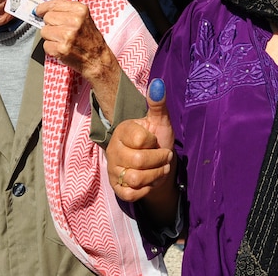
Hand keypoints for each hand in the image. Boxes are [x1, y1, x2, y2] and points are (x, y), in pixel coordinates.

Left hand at [34, 0, 120, 83]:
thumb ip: (66, 12)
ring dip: (50, 37)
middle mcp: (75, 21)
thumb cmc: (90, 40)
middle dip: (50, 24)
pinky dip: (51, 48)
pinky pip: (45, 45)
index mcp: (80, 11)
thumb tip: (44, 10)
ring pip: (44, 31)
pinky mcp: (61, 48)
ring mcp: (67, 35)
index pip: (55, 4)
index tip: (39, 10)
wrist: (97, 59)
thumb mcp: (84, 19)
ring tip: (63, 40)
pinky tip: (62, 48)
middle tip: (60, 31)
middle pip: (47, 17)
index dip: (44, 7)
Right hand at [107, 79, 177, 223]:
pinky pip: (132, 194)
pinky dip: (146, 189)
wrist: (158, 165)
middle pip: (138, 162)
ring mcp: (114, 170)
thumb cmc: (158, 140)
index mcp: (122, 131)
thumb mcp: (160, 121)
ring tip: (159, 169)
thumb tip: (158, 83)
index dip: (154, 142)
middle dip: (159, 160)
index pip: (141, 140)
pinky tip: (149, 181)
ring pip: (135, 179)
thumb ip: (158, 103)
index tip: (154, 140)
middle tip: (163, 157)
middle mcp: (113, 150)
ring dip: (155, 175)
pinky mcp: (118, 188)